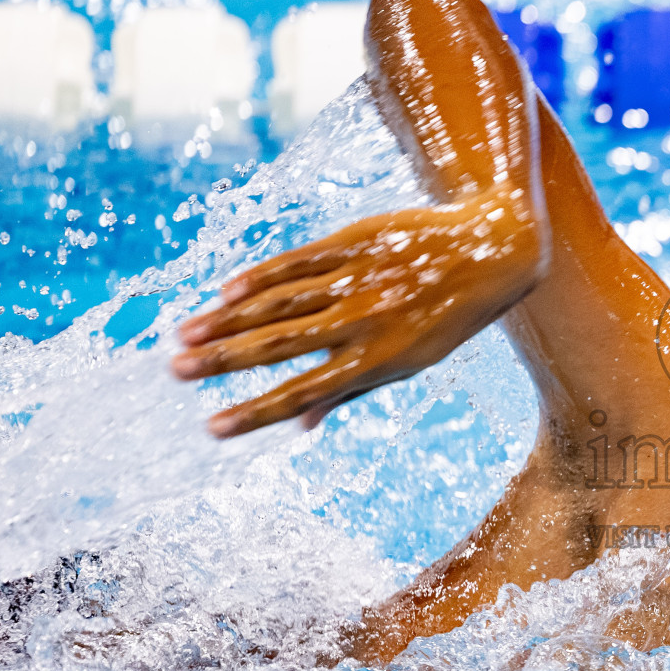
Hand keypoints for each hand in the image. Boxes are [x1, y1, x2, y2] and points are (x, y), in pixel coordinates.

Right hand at [173, 197, 544, 437]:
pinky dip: (262, 276)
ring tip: (184, 335)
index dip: (255, 413)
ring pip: (281, 303)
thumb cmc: (446, 316)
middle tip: (175, 372)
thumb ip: (350, 390)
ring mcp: (358, 280)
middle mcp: (364, 323)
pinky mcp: (356, 242)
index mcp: (378, 362)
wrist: (494, 250)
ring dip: (228, 320)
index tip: (211, 428)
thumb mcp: (410, 362)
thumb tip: (299, 428)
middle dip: (224, 362)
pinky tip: (227, 290)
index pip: (303, 394)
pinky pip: (300, 262)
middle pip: (280, 347)